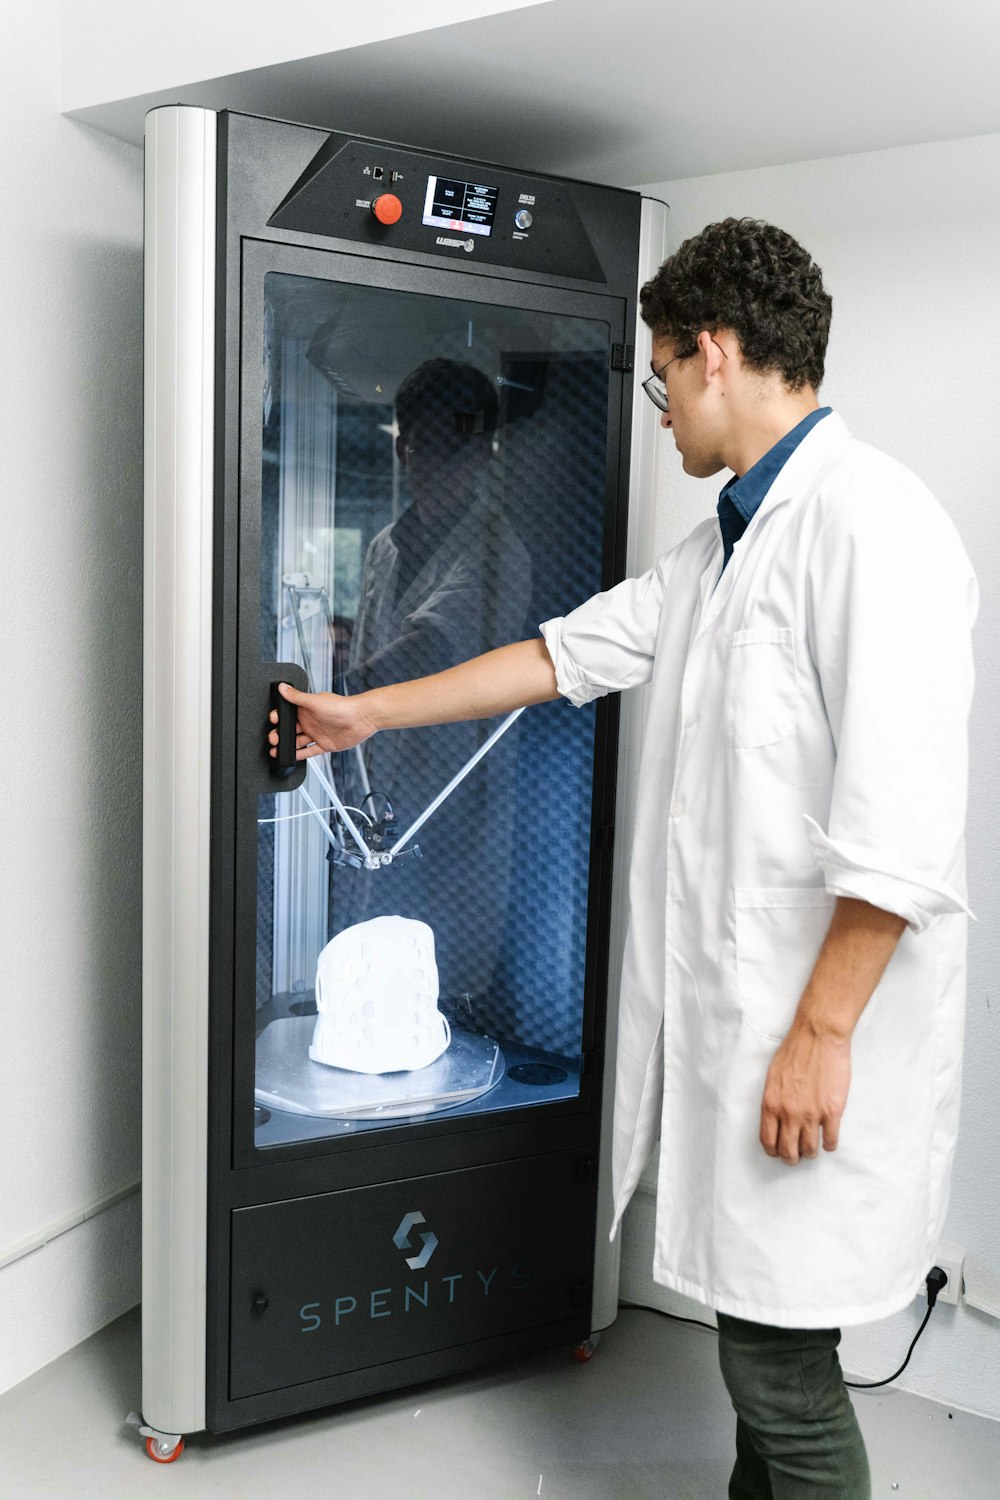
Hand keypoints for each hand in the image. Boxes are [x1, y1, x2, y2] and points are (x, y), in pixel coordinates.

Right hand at [267, 682, 376, 760]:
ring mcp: (317, 733)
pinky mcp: (325, 744)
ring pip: (298, 742)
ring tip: (276, 751)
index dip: (278, 718)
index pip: (288, 714)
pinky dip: (300, 755)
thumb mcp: (314, 700)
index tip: (271, 721)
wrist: (362, 719)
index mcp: (307, 709)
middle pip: (290, 730)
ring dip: (287, 746)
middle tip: (272, 739)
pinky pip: (310, 752)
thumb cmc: (341, 706)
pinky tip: (291, 758)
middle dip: (280, 734)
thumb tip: (282, 687)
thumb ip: (296, 697)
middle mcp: (311, 721)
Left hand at [759, 1023, 851, 1164]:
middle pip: (788, 1150)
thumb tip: (776, 1119)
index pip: (768, 1140)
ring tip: (812, 1149)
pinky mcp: (832, 1111)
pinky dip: (829, 1144)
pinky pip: (830, 1140)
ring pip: (809, 1149)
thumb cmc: (795, 1051)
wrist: (818, 1036)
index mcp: (771, 1104)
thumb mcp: (773, 1076)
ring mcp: (811, 1114)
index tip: (778, 1152)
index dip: (773, 1151)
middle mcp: (789, 1113)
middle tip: (796, 1156)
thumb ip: (774, 1100)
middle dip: (791, 1157)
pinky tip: (828, 1140)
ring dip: (810, 1152)